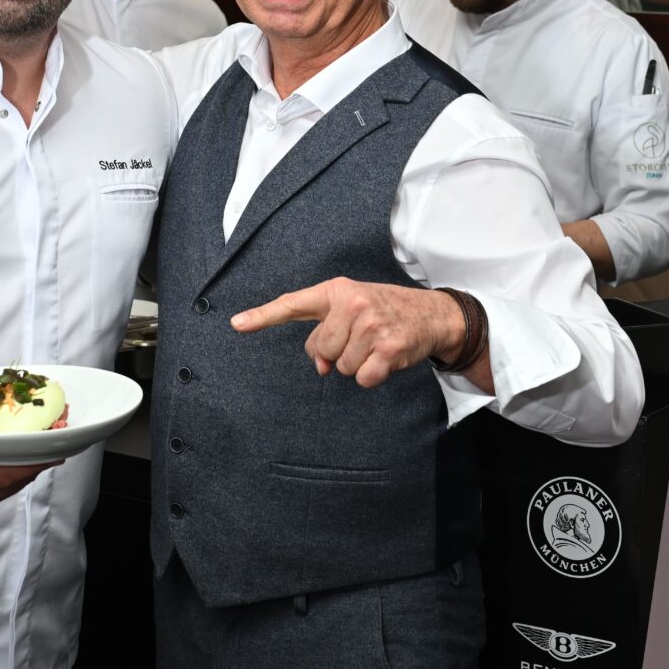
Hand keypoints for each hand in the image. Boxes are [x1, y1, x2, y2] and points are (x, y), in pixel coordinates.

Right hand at [0, 423, 58, 514]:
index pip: (7, 475)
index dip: (34, 460)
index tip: (57, 442)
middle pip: (17, 478)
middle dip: (41, 457)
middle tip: (64, 430)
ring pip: (14, 480)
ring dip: (34, 460)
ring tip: (55, 435)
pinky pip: (6, 480)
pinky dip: (21, 464)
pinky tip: (31, 448)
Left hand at [230, 278, 470, 387]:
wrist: (432, 315)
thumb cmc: (384, 311)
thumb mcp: (353, 311)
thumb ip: (326, 333)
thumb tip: (321, 367)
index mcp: (337, 291)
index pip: (293, 304)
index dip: (262, 316)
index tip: (237, 324)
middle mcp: (353, 303)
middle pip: (321, 350)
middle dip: (338, 352)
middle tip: (361, 338)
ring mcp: (372, 325)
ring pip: (341, 367)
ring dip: (357, 363)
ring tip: (376, 345)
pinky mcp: (389, 347)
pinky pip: (362, 378)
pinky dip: (372, 375)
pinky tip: (385, 358)